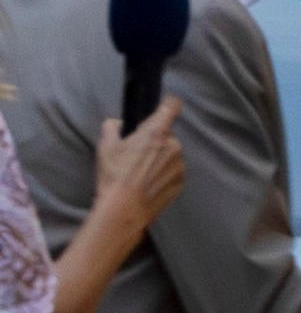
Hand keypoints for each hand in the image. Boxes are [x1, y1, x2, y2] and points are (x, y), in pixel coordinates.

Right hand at [89, 98, 184, 234]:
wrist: (124, 208)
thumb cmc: (114, 175)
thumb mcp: (106, 146)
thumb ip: (112, 127)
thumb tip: (118, 123)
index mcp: (156, 133)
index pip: (171, 108)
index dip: (168, 104)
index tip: (167, 105)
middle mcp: (174, 146)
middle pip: (167, 136)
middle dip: (155, 141)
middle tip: (137, 154)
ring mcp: (180, 165)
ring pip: (171, 154)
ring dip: (160, 158)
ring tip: (140, 172)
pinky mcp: (182, 181)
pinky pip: (173, 171)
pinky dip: (163, 173)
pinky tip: (147, 183)